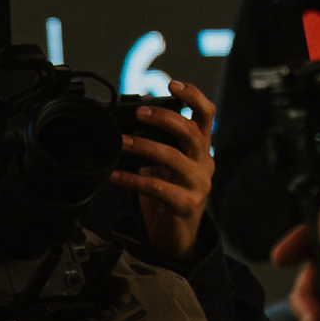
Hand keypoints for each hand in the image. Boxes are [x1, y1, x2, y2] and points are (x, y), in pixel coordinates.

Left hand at [113, 79, 215, 261]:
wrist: (178, 237)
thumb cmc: (169, 193)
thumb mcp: (167, 165)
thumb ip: (157, 144)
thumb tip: (124, 126)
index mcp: (201, 148)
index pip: (206, 114)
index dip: (192, 95)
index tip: (171, 83)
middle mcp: (205, 162)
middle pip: (191, 132)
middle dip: (164, 118)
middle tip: (140, 112)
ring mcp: (198, 185)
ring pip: (173, 158)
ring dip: (143, 146)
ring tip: (121, 142)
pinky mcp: (186, 205)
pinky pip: (156, 188)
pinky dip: (131, 179)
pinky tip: (113, 175)